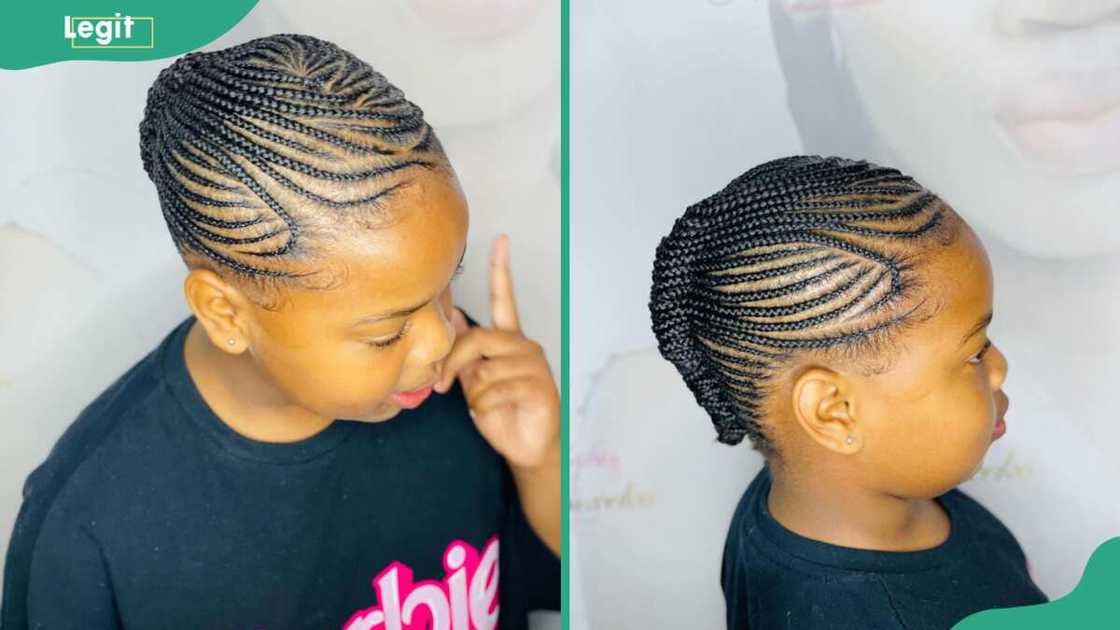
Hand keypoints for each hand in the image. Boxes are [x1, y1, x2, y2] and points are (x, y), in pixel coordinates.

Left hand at [434, 235, 559, 472]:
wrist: (527, 447)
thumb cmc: (502, 411)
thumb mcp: (476, 379)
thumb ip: (465, 349)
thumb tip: (451, 312)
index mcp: (509, 339)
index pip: (506, 297)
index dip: (501, 268)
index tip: (500, 239)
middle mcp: (524, 346)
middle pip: (477, 338)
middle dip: (453, 364)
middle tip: (441, 386)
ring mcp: (535, 365)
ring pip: (483, 369)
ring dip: (472, 394)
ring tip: (482, 405)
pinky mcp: (540, 386)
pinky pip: (496, 390)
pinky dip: (485, 406)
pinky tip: (496, 412)